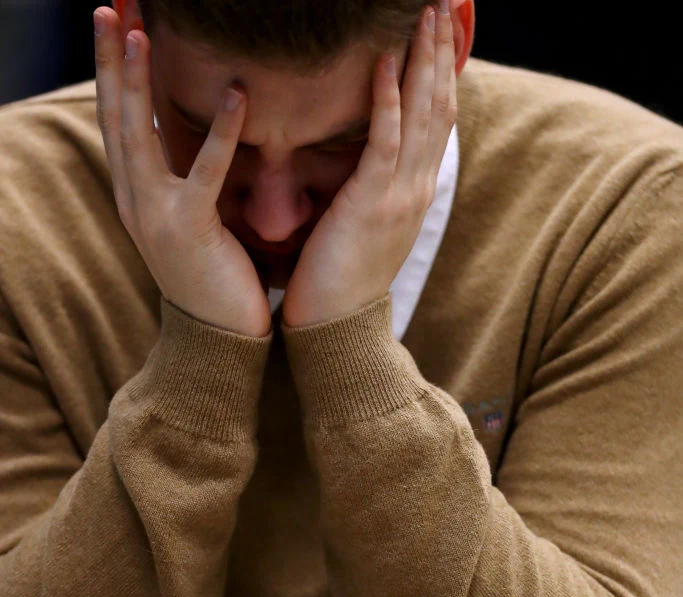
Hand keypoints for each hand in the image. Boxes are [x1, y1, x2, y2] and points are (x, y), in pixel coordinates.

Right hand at [94, 8, 271, 337]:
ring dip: (136, 81)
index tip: (114, 24)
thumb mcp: (190, 223)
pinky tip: (234, 94)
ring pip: (139, 136)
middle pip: (115, 117)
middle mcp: (136, 203)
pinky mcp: (190, 231)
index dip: (110, 72)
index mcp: (136, 198)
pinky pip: (205, 173)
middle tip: (108, 7)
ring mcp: (157, 217)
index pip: (117, 122)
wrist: (218, 341)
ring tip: (140, 32)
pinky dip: (219, 132)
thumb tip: (192, 144)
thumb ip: (184, 182)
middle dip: (109, 60)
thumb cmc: (215, 280)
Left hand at [281, 0, 457, 328]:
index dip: (441, 71)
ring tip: (424, 14)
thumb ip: (372, 188)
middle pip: (439, 105)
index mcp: (415, 192)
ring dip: (423, 59)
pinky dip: (388, 98)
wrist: (337, 331)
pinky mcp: (371, 204)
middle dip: (440, 50)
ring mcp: (400, 195)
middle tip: (442, 3)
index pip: (437, 119)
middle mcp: (417, 188)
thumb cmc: (339, 281)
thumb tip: (367, 161)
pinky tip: (385, 61)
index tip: (440, 30)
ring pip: (421, 114)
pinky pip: (385, 141)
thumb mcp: (365, 226)